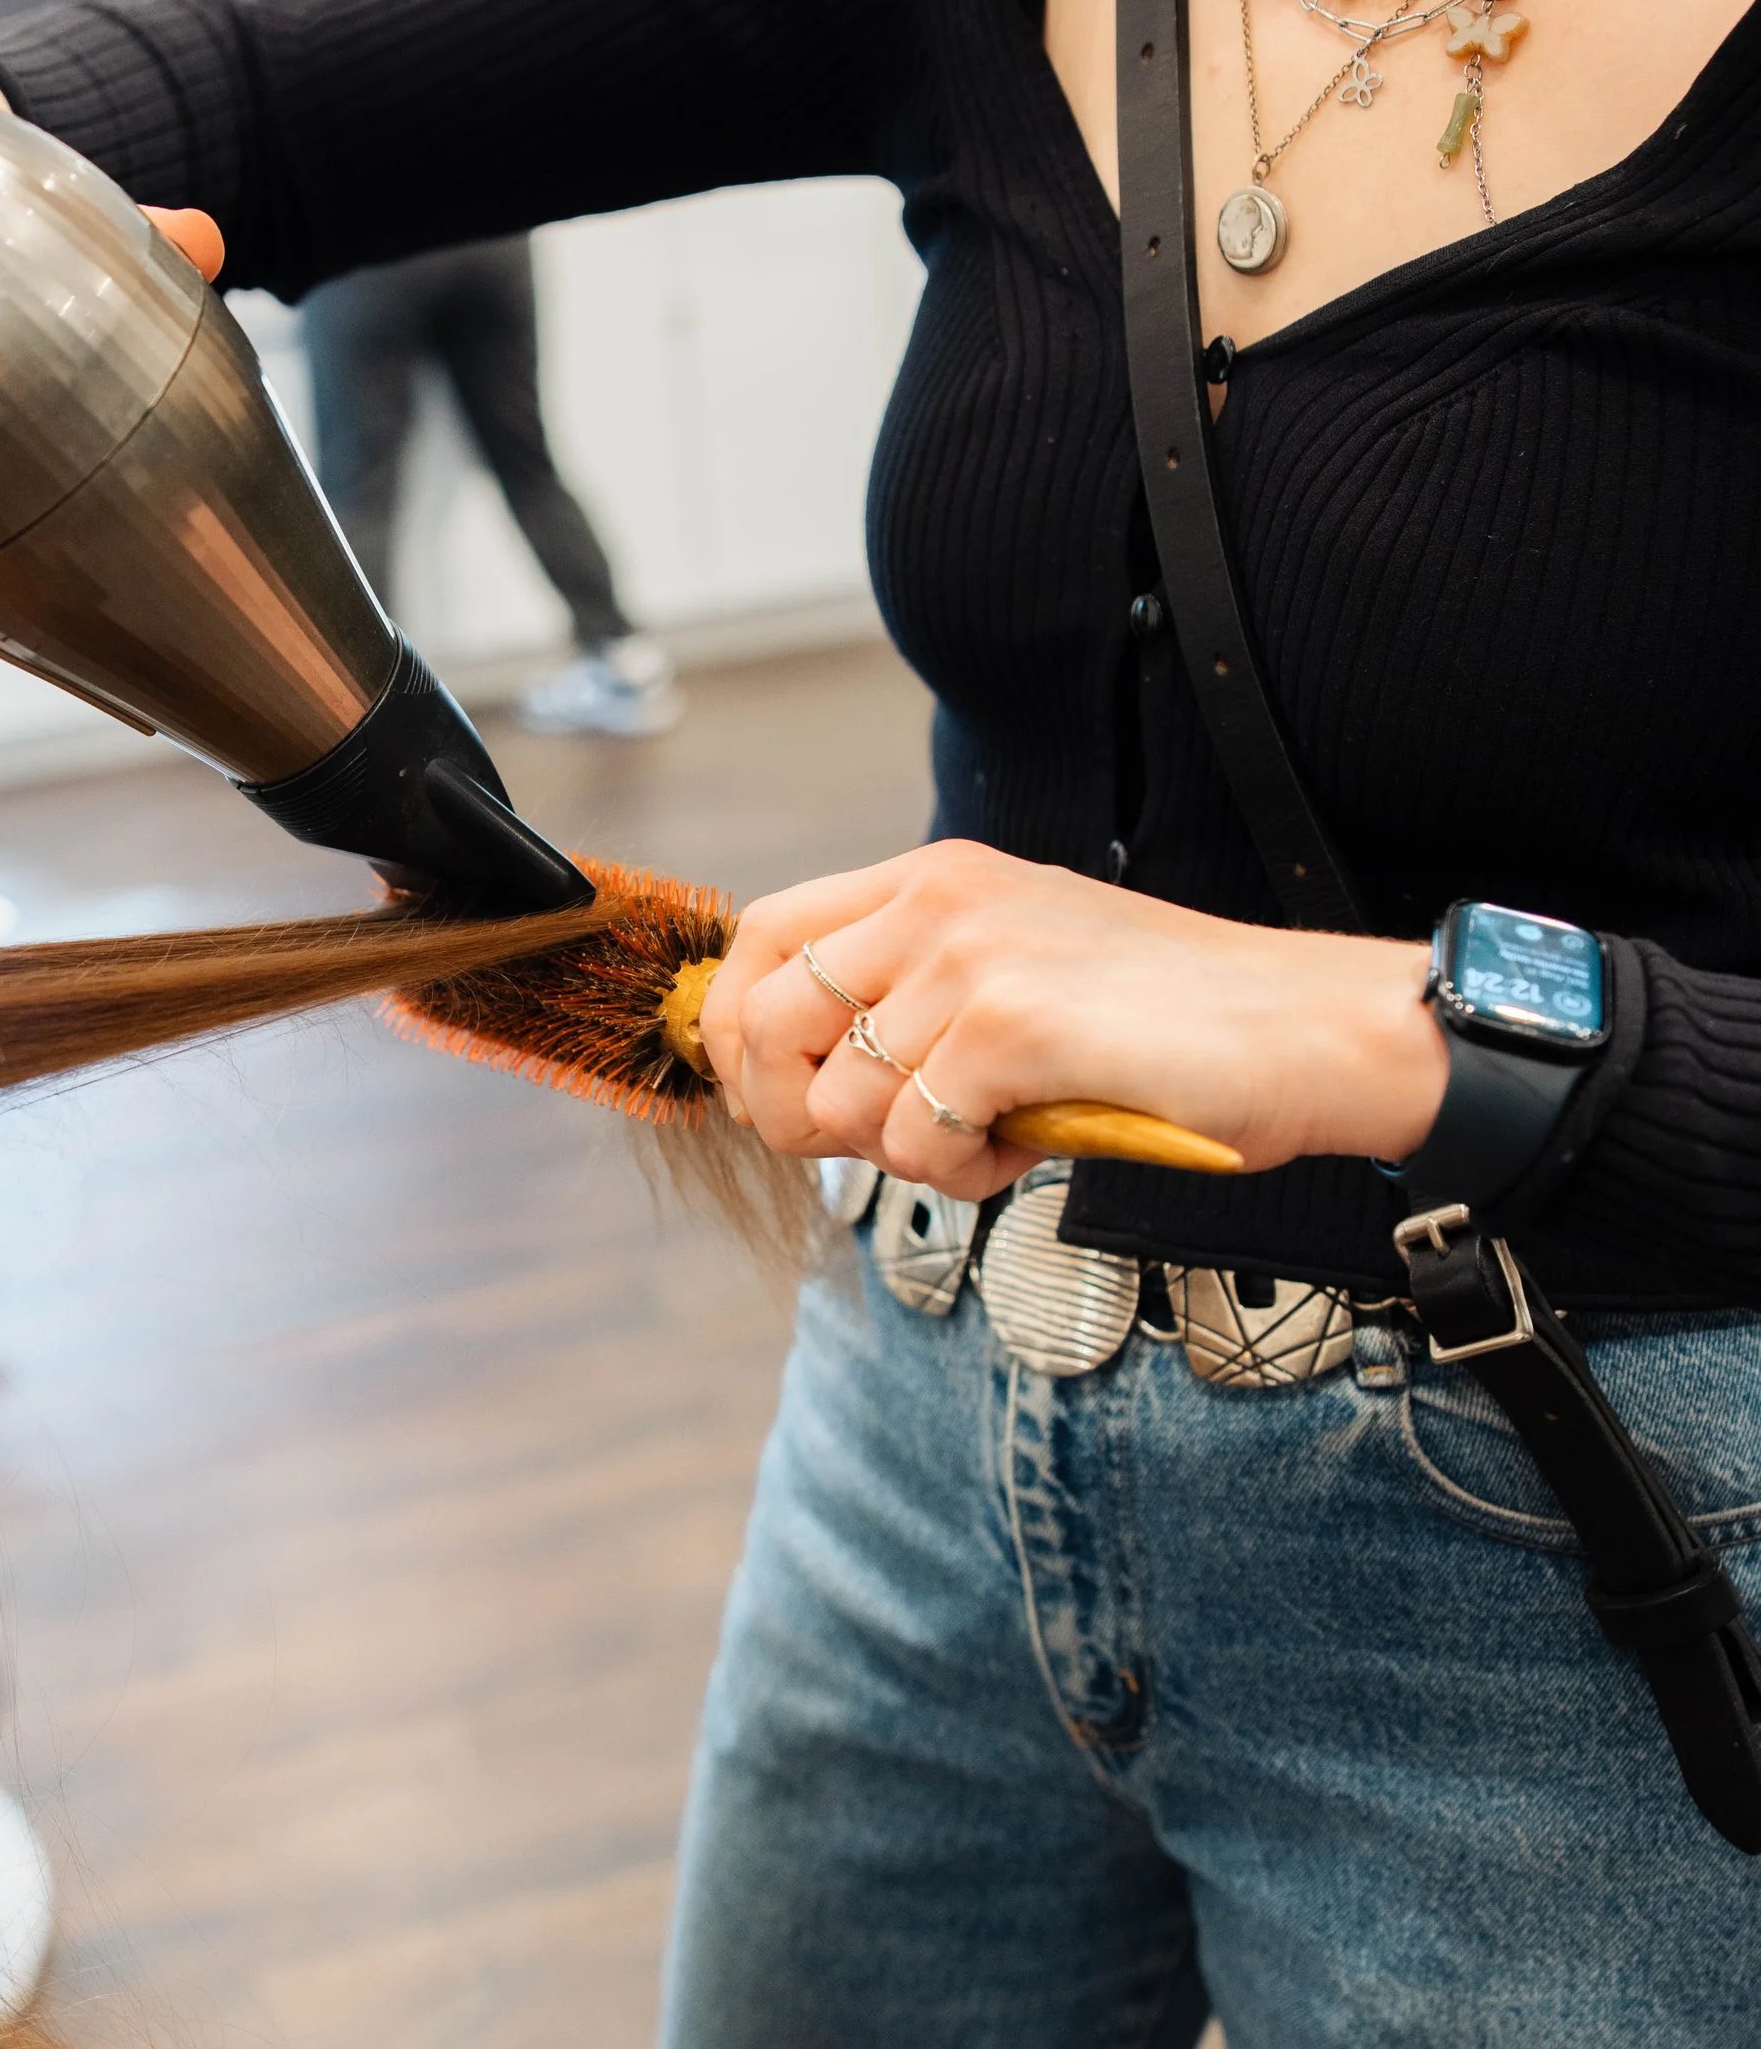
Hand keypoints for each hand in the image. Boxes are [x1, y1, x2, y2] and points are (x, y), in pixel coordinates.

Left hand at [697, 839, 1446, 1196]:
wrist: (1312, 1031)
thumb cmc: (1174, 1026)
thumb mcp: (1021, 974)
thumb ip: (917, 1004)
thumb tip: (801, 1091)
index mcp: (933, 876)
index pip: (762, 937)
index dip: (736, 1032)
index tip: (770, 1100)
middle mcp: (937, 899)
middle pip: (763, 1019)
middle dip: (792, 1114)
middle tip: (880, 1145)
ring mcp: (969, 956)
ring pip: (836, 1101)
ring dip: (907, 1154)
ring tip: (1000, 1132)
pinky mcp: (1008, 1024)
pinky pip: (914, 1140)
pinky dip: (966, 1171)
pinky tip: (1034, 1143)